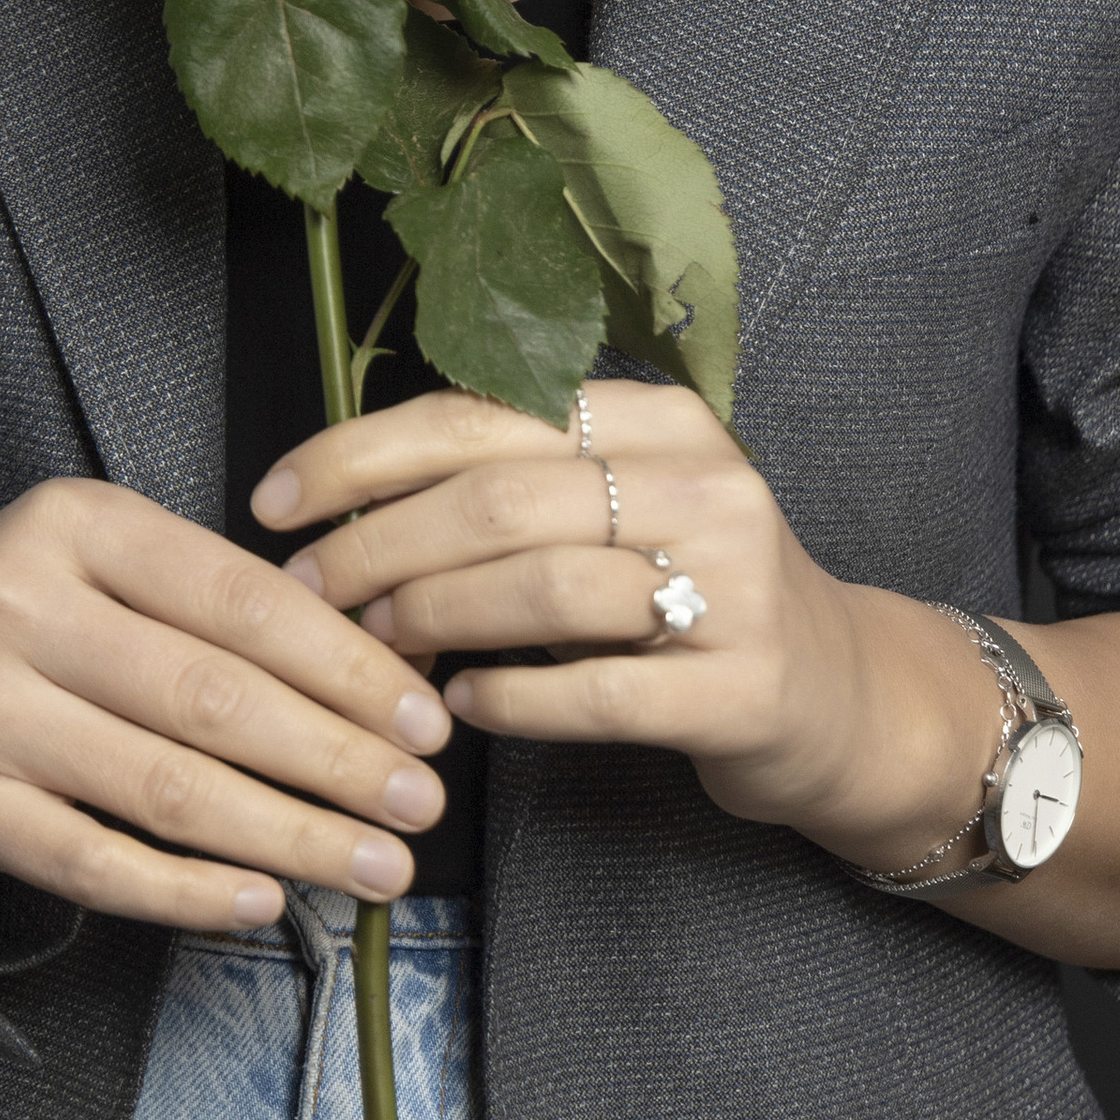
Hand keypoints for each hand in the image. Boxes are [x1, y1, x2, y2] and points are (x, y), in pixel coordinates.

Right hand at [0, 477, 458, 934]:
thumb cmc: (38, 616)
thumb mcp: (111, 561)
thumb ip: (224, 603)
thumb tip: (382, 680)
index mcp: (72, 525)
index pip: (239, 599)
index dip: (346, 666)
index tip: (424, 717)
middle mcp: (16, 609)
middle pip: (212, 697)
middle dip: (336, 758)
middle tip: (420, 801)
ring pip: (167, 788)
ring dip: (292, 835)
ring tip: (376, 863)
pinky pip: (97, 865)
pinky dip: (189, 892)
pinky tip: (263, 900)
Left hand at [252, 382, 995, 868]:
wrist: (844, 699)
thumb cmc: (692, 596)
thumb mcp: (617, 509)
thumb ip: (506, 489)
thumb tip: (339, 508)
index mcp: (656, 417)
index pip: (481, 414)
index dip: (360, 454)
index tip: (276, 500)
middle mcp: (704, 481)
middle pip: (500, 496)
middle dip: (378, 543)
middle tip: (308, 591)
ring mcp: (734, 583)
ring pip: (543, 586)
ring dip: (434, 617)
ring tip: (376, 646)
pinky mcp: (744, 686)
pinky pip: (599, 691)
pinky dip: (513, 698)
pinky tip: (463, 705)